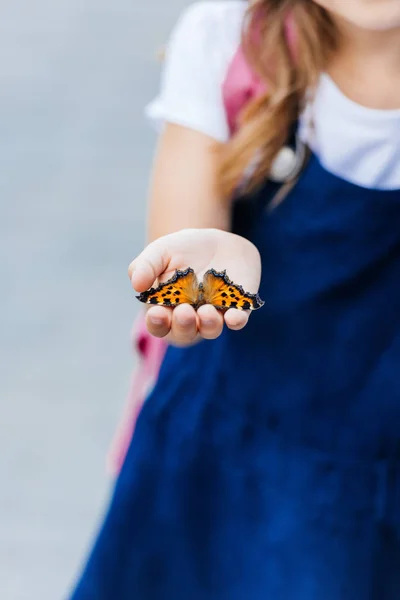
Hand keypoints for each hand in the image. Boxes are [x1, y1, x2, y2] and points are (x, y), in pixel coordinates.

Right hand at [128, 228, 261, 345]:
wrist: (216, 240)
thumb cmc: (181, 250)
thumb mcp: (159, 252)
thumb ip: (146, 266)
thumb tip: (136, 284)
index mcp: (166, 309)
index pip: (158, 325)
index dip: (157, 323)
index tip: (157, 313)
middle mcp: (190, 318)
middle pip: (184, 332)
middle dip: (183, 325)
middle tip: (184, 311)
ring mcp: (214, 315)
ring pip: (210, 329)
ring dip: (208, 324)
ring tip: (206, 311)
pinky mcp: (238, 308)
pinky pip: (238, 320)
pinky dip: (236, 320)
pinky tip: (234, 317)